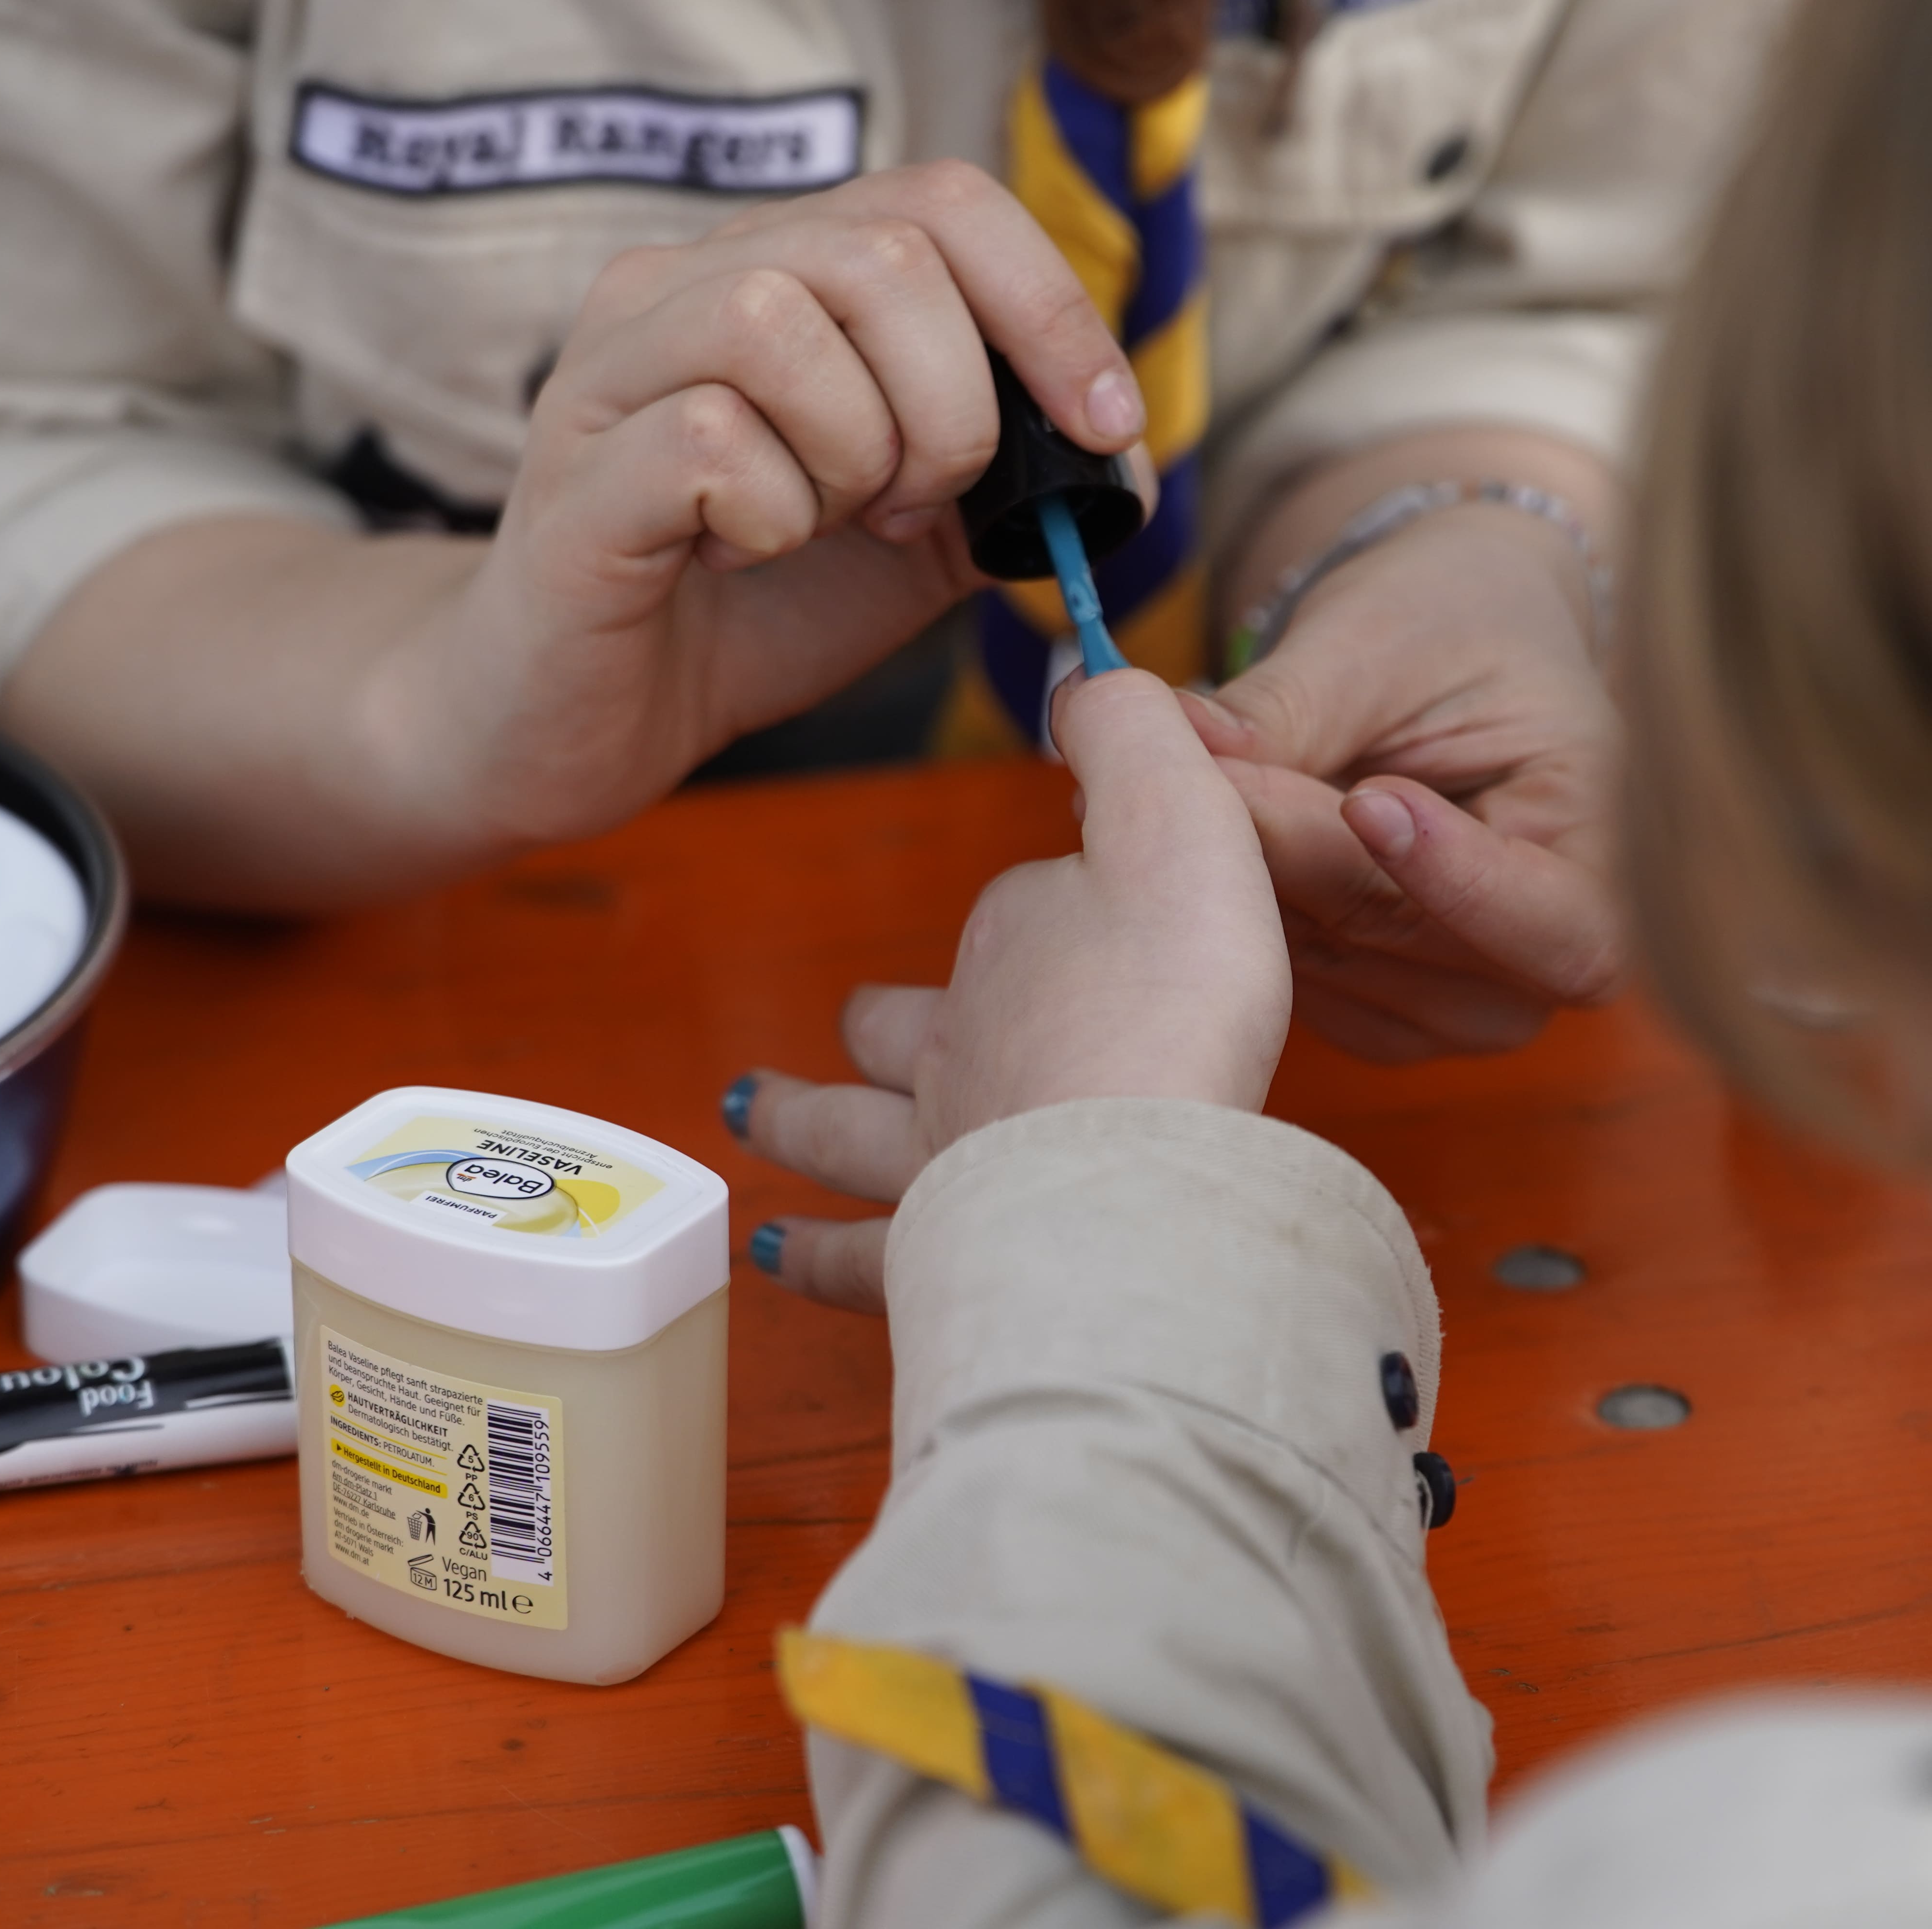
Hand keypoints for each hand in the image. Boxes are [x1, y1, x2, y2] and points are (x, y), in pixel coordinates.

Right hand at [372, 161, 1145, 849]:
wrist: (591, 718)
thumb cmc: (756, 609)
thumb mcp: (922, 535)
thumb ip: (1013, 477)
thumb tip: (1121, 452)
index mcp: (781, 274)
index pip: (942, 202)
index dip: (1048, 307)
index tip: (1100, 423)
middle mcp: (683, 285)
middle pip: (880, 258)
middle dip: (950, 407)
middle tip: (912, 508)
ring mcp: (613, 367)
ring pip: (781, 327)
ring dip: (852, 456)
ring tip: (820, 525)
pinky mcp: (575, 468)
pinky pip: (708, 441)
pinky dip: (767, 518)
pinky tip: (735, 558)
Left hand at [726, 669, 1291, 1311]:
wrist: (1133, 1170)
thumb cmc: (1170, 1000)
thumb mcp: (1180, 821)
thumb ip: (1134, 734)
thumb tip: (1081, 670)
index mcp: (1012, 944)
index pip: (1015, 911)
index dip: (1047, 907)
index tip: (1081, 909)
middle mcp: (952, 1050)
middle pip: (892, 1026)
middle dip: (870, 1022)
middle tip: (840, 1022)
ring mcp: (935, 1157)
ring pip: (842, 1136)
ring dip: (797, 1120)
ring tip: (751, 1113)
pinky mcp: (935, 1254)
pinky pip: (857, 1261)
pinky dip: (814, 1256)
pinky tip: (776, 1255)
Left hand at [1191, 493, 1623, 1061]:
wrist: (1446, 634)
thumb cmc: (1444, 616)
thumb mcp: (1379, 634)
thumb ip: (1291, 703)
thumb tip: (1182, 743)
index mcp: (1595, 836)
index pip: (1562, 929)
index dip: (1460, 884)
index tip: (1369, 802)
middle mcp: (1550, 945)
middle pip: (1432, 957)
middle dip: (1311, 867)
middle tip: (1209, 782)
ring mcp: (1474, 993)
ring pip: (1358, 988)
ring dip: (1267, 903)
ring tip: (1201, 809)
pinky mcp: (1394, 1005)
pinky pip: (1314, 1000)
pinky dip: (1254, 933)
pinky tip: (1211, 863)